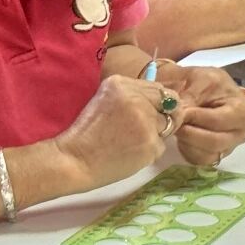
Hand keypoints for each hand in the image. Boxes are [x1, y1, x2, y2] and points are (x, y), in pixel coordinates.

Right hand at [54, 75, 184, 191]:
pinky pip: (161, 145)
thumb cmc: (87, 133)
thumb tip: (163, 98)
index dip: (160, 102)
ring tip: (133, 142)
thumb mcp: (105, 99)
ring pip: (168, 125)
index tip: (154, 112)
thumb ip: (132, 95)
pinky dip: (150, 151)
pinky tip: (131, 153)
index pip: (160, 89)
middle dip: (167, 115)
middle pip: (172, 103)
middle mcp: (137, 98)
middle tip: (150, 128)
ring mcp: (145, 120)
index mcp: (123, 84)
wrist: (72, 161)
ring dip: (156, 134)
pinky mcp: (150, 143)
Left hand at [158, 65, 244, 165]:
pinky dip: (186, 148)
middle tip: (173, 121)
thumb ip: (190, 95)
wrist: (204, 88)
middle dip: (189, 132)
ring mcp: (229, 147)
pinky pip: (198, 160)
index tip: (179, 110)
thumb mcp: (200, 77)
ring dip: (186, 141)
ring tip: (178, 125)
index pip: (218, 121)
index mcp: (244, 111)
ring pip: (205, 155)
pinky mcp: (216, 156)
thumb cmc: (207, 82)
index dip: (196, 117)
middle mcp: (242, 133)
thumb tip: (178, 113)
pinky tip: (183, 134)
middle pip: (213, 142)